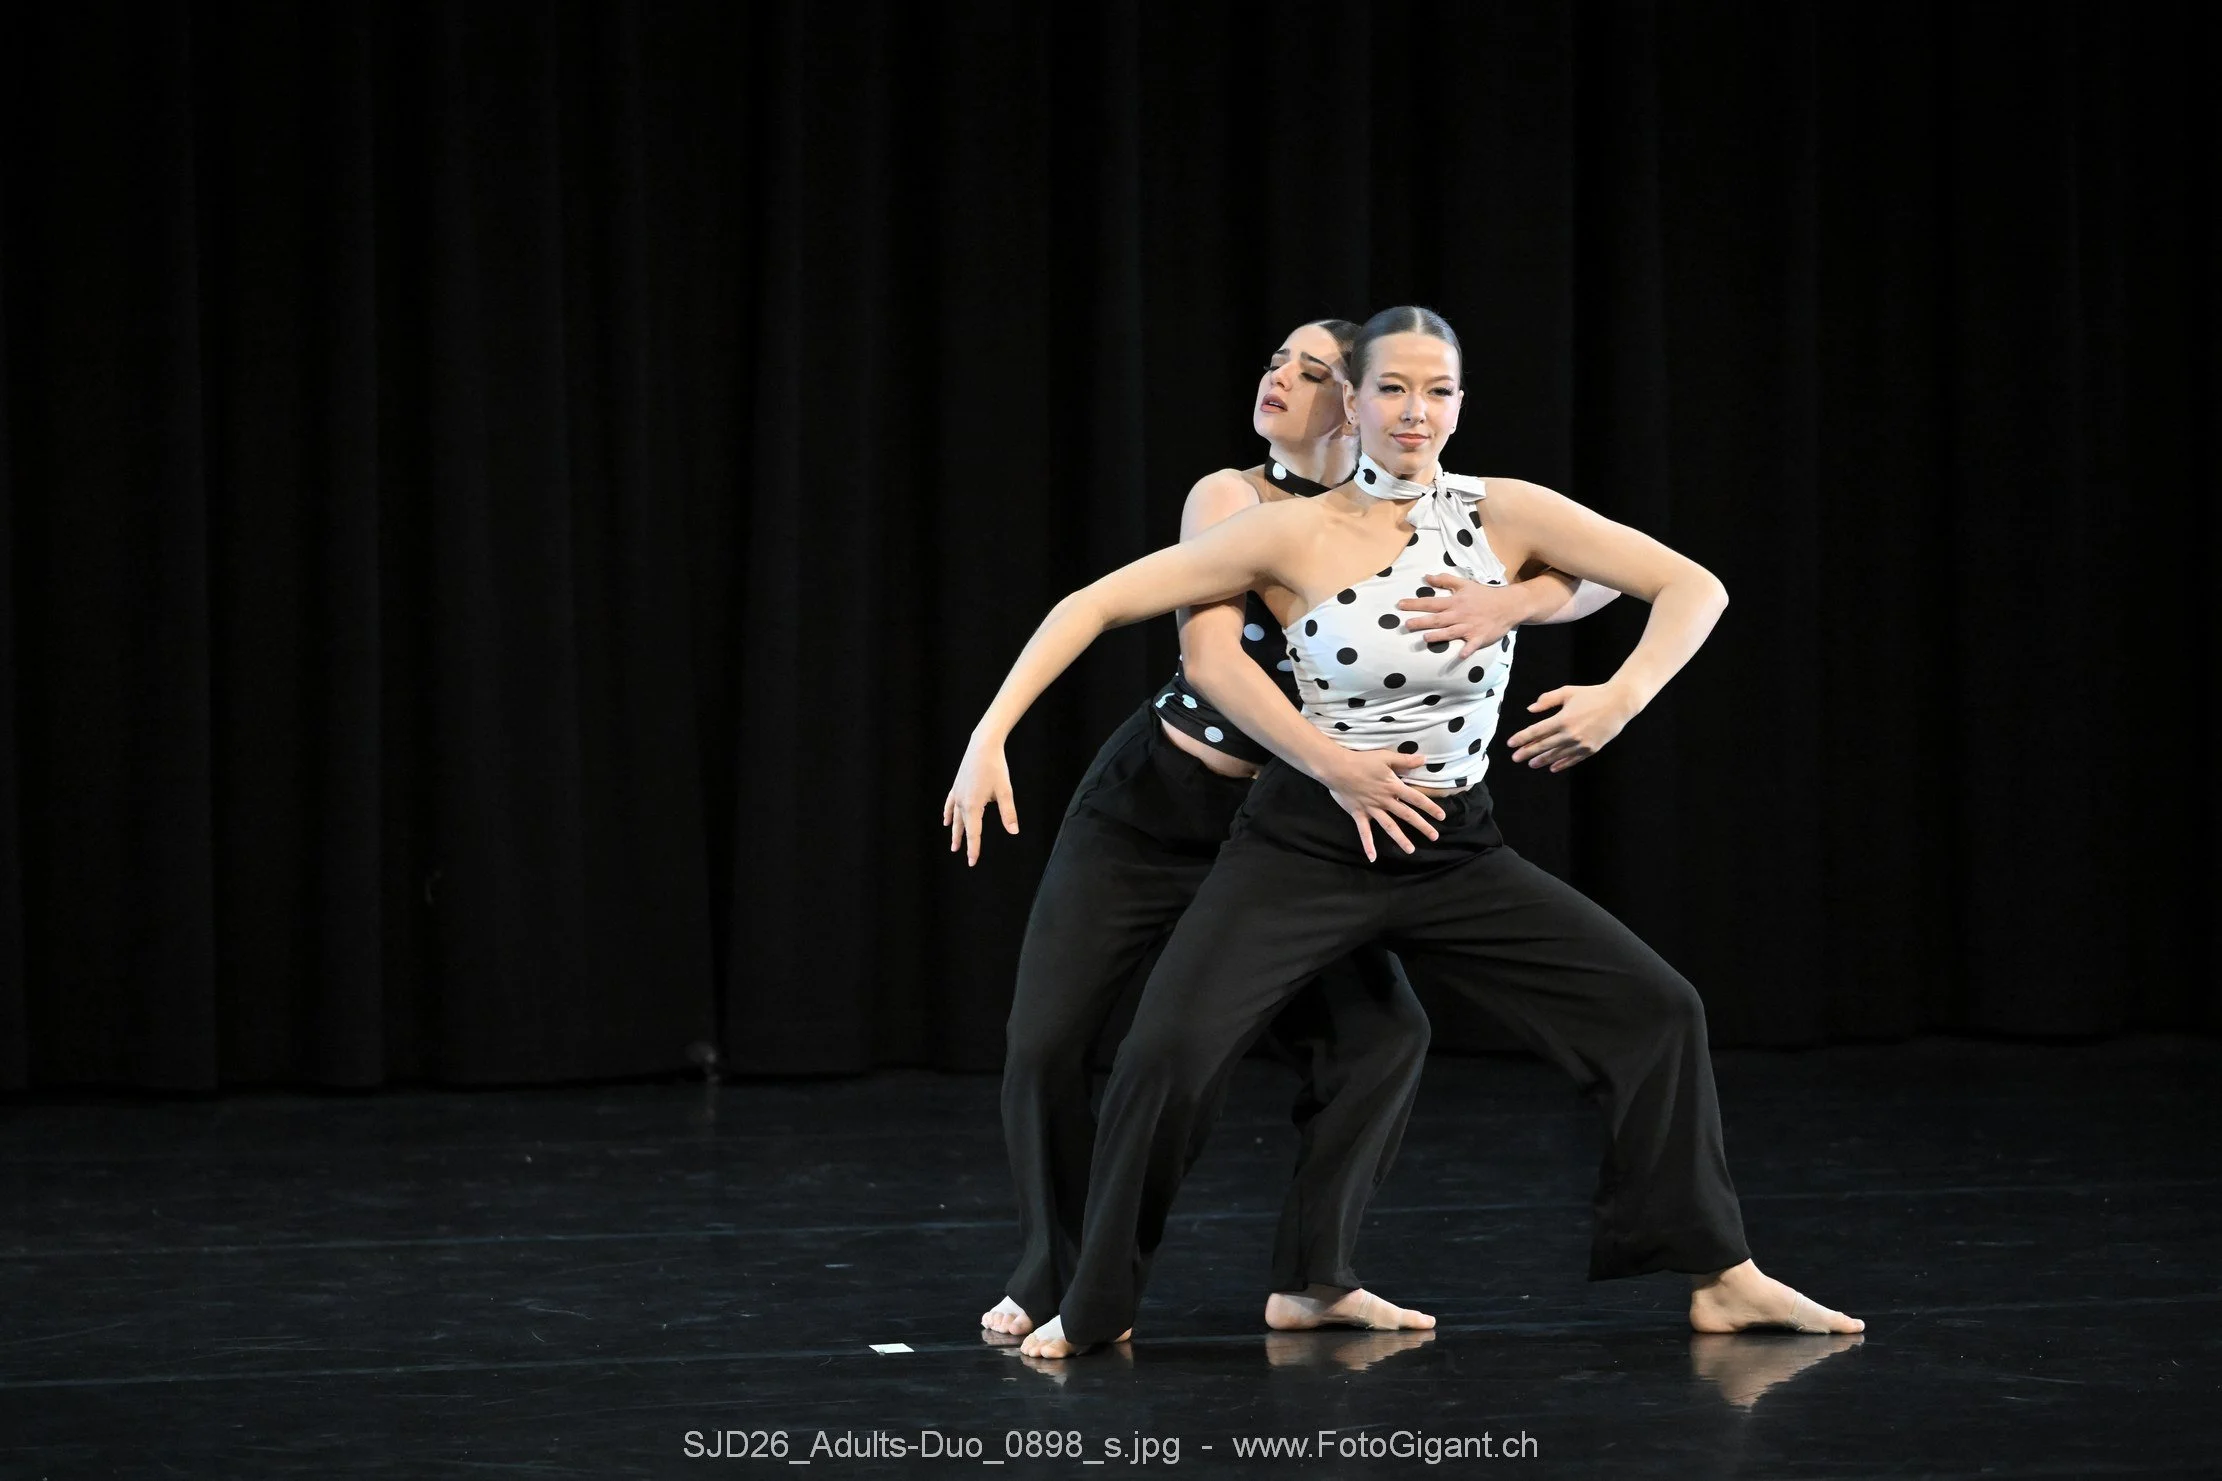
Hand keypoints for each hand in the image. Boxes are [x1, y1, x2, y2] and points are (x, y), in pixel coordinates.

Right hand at [942, 735, 1017, 865]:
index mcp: (973, 806)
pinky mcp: (957, 786)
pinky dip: (948, 814)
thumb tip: (1014, 831)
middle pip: (963, 828)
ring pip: (955, 818)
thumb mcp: (1005, 791)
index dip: (974, 848)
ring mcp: (957, 793)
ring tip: (954, 844)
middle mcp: (962, 802)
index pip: (974, 833)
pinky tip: (947, 820)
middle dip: (964, 842)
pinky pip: (950, 804)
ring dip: (955, 831)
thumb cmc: (996, 767)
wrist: (983, 746)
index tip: (972, 862)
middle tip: (965, 857)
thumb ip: (1009, 813)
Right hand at [1318, 749, 1446, 862]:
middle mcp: (1385, 800)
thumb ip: (1405, 760)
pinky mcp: (1359, 814)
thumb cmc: (1362, 760)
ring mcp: (1372, 809)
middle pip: (1406, 815)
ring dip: (1400, 838)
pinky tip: (1373, 857)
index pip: (1416, 798)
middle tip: (1434, 837)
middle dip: (1421, 826)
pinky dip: (1368, 845)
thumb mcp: (1385, 757)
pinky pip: (1364, 832)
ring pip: (1389, 826)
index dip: (1430, 807)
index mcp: (1393, 786)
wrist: (1337, 768)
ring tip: (1411, 850)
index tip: (1442, 816)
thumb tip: (1424, 759)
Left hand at [1396, 572, 1548, 658]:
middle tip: (1406, 624)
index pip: (1431, 603)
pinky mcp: (1479, 637)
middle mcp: (1459, 615)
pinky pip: (1472, 645)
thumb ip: (1445, 580)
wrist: (1508, 605)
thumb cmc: (1484, 595)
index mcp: (1455, 602)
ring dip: (1439, 635)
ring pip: (1451, 632)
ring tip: (1425, 638)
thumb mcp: (1465, 584)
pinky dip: (1467, 650)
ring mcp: (1469, 627)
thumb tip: (1426, 577)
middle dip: (1421, 621)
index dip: (1415, 603)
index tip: (1400, 605)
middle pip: (1437, 619)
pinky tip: (1460, 655)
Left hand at [1505, 683, 1636, 772]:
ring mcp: (1581, 743)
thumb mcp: (1567, 692)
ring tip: (1531, 764)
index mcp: (1563, 719)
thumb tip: (1530, 709)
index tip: (1511, 744)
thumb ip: (1547, 700)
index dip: (1522, 738)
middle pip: (1543, 746)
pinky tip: (1552, 767)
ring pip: (1557, 755)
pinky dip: (1561, 764)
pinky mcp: (1591, 749)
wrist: (1619, 703)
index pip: (1536, 731)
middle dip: (1527, 752)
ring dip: (1542, 760)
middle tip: (1515, 758)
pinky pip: (1573, 759)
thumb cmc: (1592, 695)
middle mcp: (1571, 733)